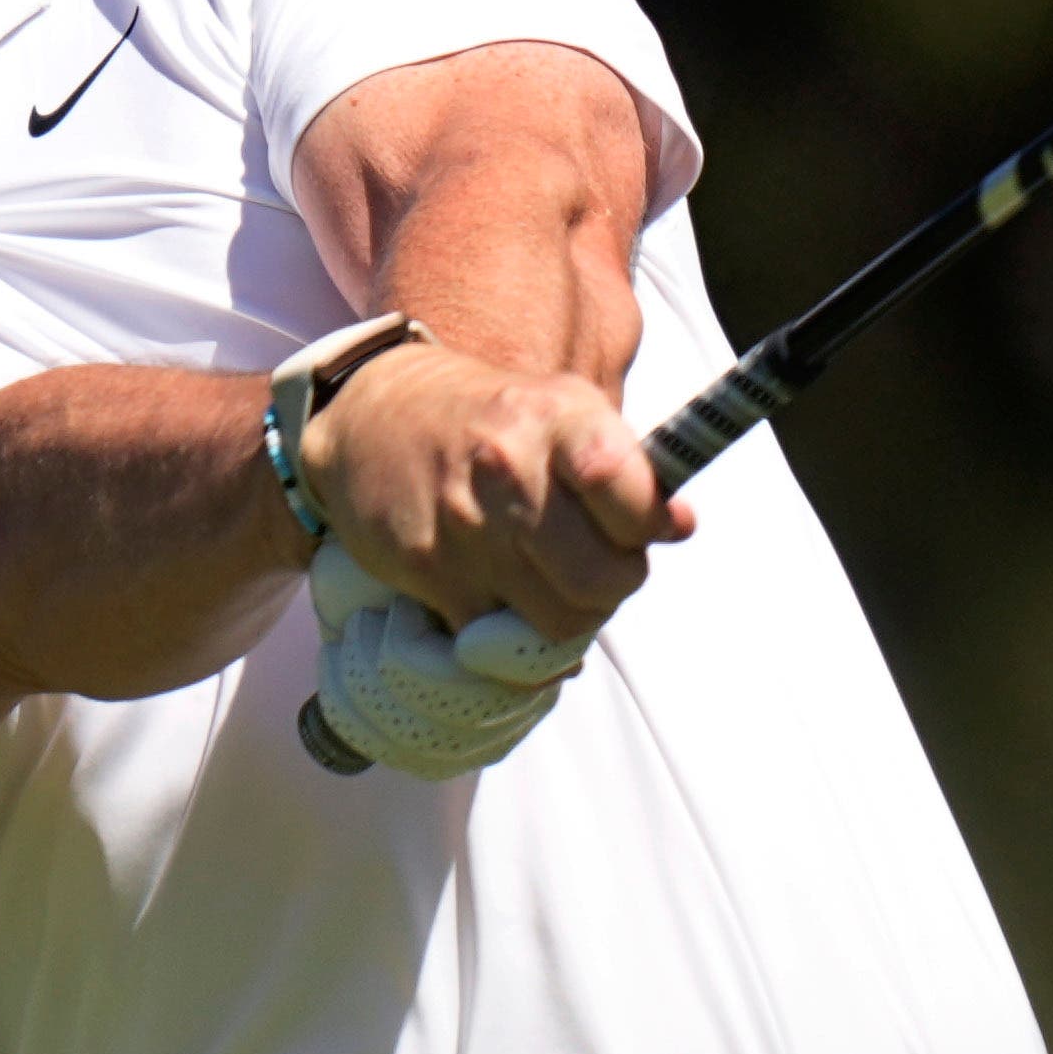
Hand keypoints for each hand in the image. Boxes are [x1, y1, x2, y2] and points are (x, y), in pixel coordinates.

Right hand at [297, 336, 690, 638]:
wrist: (372, 423)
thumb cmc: (491, 422)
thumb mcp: (563, 411)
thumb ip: (626, 470)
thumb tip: (680, 527)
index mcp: (556, 417)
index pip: (625, 488)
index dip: (649, 524)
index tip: (646, 525)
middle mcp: (510, 470)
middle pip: (602, 581)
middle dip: (613, 586)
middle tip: (597, 566)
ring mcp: (466, 527)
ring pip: (558, 623)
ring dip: (566, 614)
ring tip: (549, 580)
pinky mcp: (431, 571)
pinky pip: (499, 642)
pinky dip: (510, 635)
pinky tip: (501, 592)